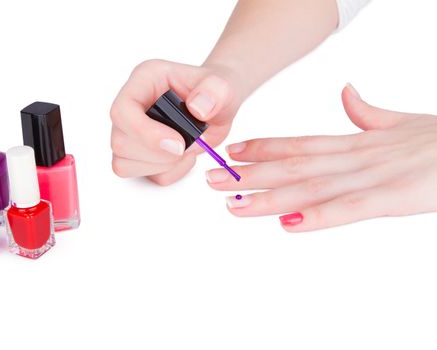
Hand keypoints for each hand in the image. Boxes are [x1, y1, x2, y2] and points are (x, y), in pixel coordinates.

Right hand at [110, 59, 242, 184]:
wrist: (218, 107)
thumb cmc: (215, 92)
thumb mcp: (223, 86)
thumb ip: (215, 92)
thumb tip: (197, 108)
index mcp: (143, 81)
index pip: (122, 111)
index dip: (144, 133)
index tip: (178, 143)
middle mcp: (132, 106)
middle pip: (120, 142)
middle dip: (156, 154)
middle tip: (186, 146)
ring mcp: (132, 131)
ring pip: (124, 163)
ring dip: (160, 165)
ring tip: (186, 150)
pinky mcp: (140, 153)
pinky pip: (143, 175)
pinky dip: (168, 173)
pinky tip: (184, 157)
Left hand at [206, 84, 436, 231]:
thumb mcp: (401, 122)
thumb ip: (368, 113)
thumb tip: (346, 95)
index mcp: (355, 142)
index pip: (300, 144)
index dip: (263, 148)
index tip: (232, 151)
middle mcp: (355, 156)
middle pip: (293, 166)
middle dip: (249, 175)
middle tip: (211, 180)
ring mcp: (373, 175)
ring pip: (312, 186)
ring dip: (269, 196)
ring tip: (234, 204)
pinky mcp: (395, 196)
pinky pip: (350, 208)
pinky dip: (318, 216)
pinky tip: (287, 224)